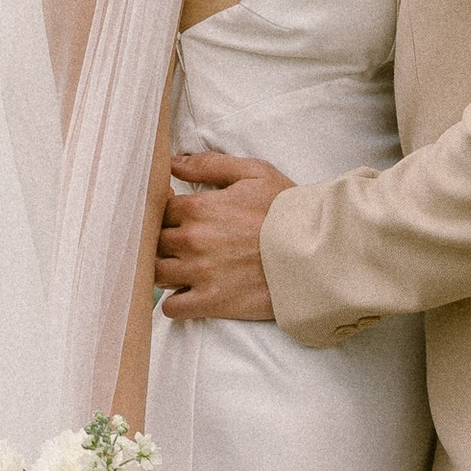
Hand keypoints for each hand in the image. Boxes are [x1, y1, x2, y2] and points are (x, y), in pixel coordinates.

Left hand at [156, 148, 291, 322]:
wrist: (315, 253)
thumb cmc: (286, 211)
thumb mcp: (254, 174)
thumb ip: (210, 165)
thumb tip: (174, 162)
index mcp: (199, 207)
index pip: (161, 210)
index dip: (171, 214)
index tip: (184, 220)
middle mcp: (192, 240)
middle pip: (155, 241)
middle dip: (167, 242)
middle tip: (187, 246)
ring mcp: (199, 273)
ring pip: (157, 273)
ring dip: (166, 271)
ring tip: (185, 269)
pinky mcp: (210, 302)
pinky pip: (172, 307)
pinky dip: (175, 303)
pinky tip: (189, 294)